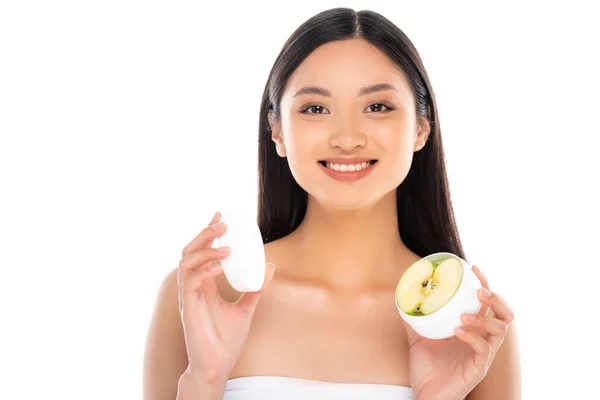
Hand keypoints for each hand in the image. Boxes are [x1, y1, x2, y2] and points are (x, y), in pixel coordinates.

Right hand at [177, 211, 275, 385]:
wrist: (218, 366)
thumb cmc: (226, 340)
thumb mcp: (246, 309)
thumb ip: (255, 289)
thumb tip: (269, 268)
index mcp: (204, 285)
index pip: (202, 251)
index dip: (209, 232)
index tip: (221, 215)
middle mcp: (193, 287)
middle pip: (190, 251)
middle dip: (205, 234)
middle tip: (224, 224)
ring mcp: (188, 297)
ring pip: (186, 263)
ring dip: (206, 251)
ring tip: (226, 248)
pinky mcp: (188, 310)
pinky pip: (190, 283)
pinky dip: (203, 271)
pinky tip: (219, 267)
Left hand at [404, 265, 514, 399]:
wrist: (425, 396)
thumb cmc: (427, 368)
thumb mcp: (418, 338)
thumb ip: (414, 319)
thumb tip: (402, 296)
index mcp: (472, 330)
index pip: (487, 304)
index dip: (485, 284)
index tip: (474, 268)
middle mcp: (482, 340)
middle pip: (504, 315)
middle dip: (495, 299)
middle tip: (479, 291)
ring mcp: (482, 355)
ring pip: (500, 331)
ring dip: (483, 319)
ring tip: (463, 315)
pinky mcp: (478, 369)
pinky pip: (484, 350)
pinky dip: (472, 337)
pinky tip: (457, 331)